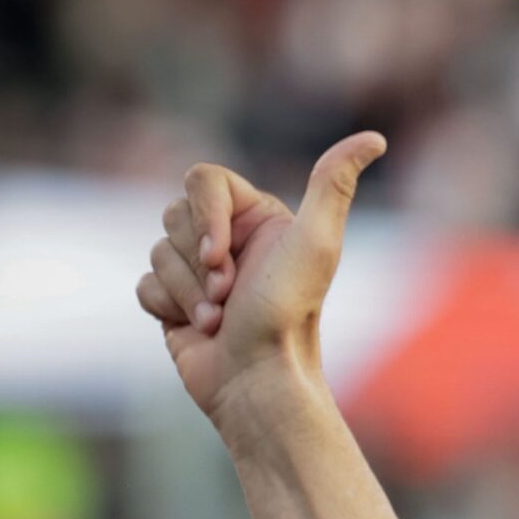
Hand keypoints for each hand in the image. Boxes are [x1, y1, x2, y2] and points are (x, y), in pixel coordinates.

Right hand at [135, 131, 386, 421]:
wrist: (259, 380)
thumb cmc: (289, 313)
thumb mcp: (317, 242)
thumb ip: (334, 182)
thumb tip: (374, 138)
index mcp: (257, 218)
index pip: (202, 180)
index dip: (206, 217)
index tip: (224, 257)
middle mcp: (228, 240)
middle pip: (174, 214)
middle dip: (199, 261)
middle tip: (231, 296)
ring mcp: (198, 272)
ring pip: (156, 250)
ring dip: (188, 291)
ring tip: (220, 319)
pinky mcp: (173, 302)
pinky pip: (144, 284)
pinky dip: (168, 307)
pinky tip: (198, 329)